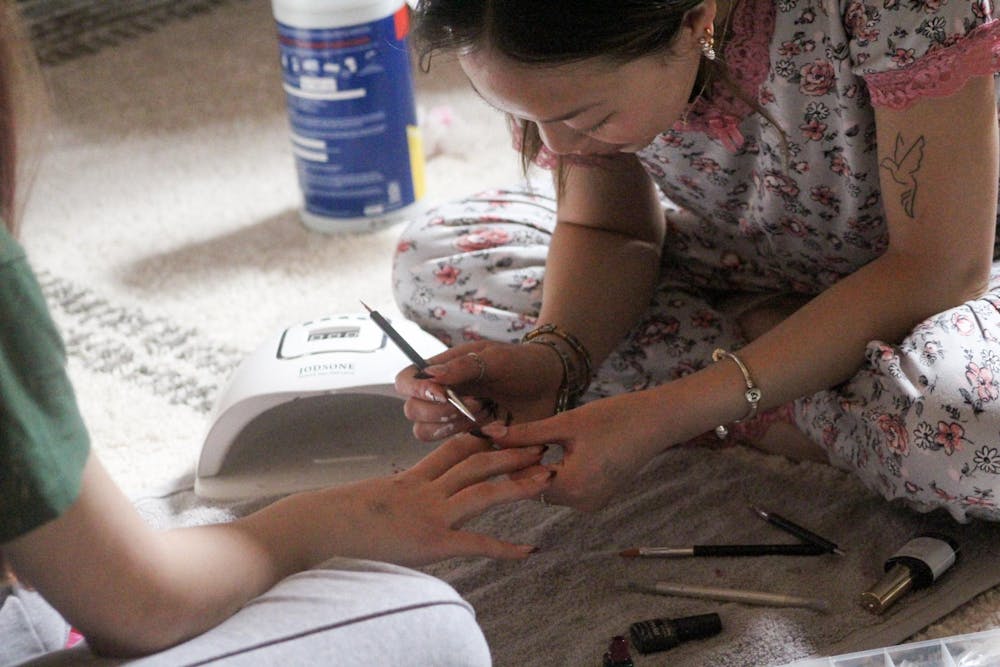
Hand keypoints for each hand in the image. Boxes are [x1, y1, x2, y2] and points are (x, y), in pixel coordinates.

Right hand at [307, 433, 553, 565]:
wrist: (317, 527)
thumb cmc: (334, 518)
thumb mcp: (371, 499)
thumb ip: (393, 497)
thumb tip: (397, 502)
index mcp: (412, 478)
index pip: (454, 449)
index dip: (483, 438)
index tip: (506, 430)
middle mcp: (426, 490)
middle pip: (477, 462)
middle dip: (511, 452)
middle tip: (542, 444)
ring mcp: (431, 514)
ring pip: (483, 491)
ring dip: (518, 484)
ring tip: (548, 478)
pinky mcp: (432, 541)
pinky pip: (476, 543)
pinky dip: (505, 547)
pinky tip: (529, 549)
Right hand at [394, 341, 564, 440]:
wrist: (551, 386)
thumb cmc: (521, 364)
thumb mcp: (495, 359)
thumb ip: (463, 367)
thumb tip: (431, 376)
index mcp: (441, 372)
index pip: (406, 381)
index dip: (415, 389)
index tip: (442, 393)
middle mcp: (440, 396)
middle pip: (412, 411)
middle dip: (441, 411)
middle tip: (477, 403)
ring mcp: (452, 420)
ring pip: (426, 432)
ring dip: (454, 425)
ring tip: (487, 412)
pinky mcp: (468, 440)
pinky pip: (453, 449)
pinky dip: (472, 440)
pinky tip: (497, 428)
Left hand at [481, 393, 667, 511]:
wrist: (656, 421)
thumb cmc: (614, 417)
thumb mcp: (565, 423)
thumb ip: (526, 433)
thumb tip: (490, 434)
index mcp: (573, 487)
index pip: (523, 481)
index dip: (508, 460)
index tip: (493, 439)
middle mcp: (582, 503)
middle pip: (534, 487)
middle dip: (521, 463)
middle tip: (506, 436)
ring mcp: (592, 502)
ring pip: (549, 487)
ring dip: (538, 466)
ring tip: (528, 439)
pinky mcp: (598, 496)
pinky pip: (566, 487)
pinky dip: (556, 470)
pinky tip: (552, 448)